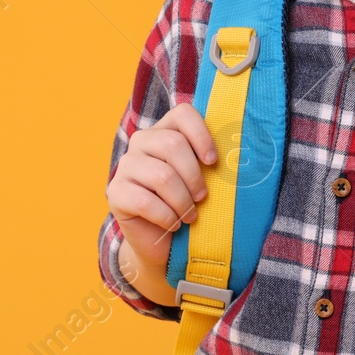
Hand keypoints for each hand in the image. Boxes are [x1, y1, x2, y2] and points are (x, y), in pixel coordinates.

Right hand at [106, 102, 217, 281]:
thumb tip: (239, 153)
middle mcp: (141, 142)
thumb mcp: (201, 178)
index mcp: (164, 131)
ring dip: (183, 201)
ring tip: (190, 216)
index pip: (182, 114)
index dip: (201, 135)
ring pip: (162, 176)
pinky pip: (146, 202)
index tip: (213, 162)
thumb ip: (210, 161)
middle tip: (202, 197)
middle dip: (194, 176)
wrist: (160, 241)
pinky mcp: (116, 193)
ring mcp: (125, 166)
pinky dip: (167, 217)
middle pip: (173, 145)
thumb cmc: (187, 204)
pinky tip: (173, 225)